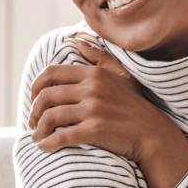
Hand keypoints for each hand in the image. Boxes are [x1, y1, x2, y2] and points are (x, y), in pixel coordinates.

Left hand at [29, 38, 187, 187]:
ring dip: (38, 129)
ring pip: (50, 117)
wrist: (154, 135)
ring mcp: (93, 109)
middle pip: (46, 97)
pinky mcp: (95, 130)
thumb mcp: (121, 75)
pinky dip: (48, 143)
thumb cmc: (136, 107)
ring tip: (37, 137)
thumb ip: (98, 57)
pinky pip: (61, 136)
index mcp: (94, 74)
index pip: (51, 74)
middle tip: (33, 122)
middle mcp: (92, 89)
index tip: (34, 100)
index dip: (35, 87)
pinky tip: (45, 147)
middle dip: (33, 112)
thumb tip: (77, 40)